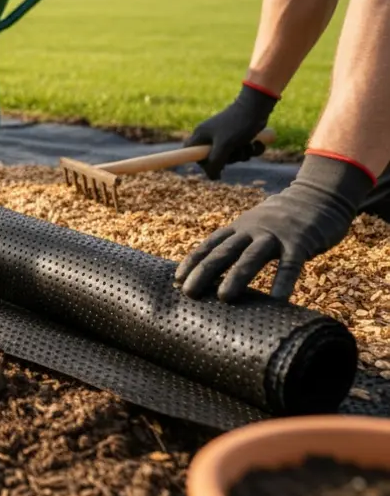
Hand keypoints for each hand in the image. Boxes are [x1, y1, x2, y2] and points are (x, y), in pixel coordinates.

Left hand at [175, 154, 374, 301]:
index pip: (209, 245)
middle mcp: (252, 230)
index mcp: (238, 227)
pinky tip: (277, 300)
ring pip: (251, 257)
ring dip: (236, 277)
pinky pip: (290, 265)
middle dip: (204, 272)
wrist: (318, 195)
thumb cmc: (282, 219)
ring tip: (223, 298)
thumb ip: (240, 244)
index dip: (192, 263)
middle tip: (188, 293)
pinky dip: (283, 282)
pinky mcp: (301, 243)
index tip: (177, 281)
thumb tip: (217, 273)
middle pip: (223, 252)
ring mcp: (276, 236)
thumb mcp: (255, 226)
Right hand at [185, 84, 278, 179]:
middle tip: (235, 150)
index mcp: (201, 135)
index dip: (200, 162)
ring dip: (243, 154)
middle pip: (214, 159)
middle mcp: (211, 136)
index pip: (189, 153)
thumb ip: (215, 162)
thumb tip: (212, 177)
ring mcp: (225, 136)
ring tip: (248, 144)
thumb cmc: (238, 123)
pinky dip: (252, 150)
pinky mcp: (239, 136)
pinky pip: (243, 151)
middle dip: (229, 159)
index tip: (213, 165)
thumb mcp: (224, 146)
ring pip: (231, 156)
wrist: (258, 106)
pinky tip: (257, 142)